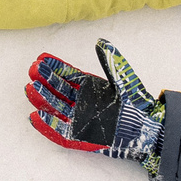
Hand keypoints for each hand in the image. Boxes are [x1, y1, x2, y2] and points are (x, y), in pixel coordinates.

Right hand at [26, 39, 166, 175]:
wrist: (149, 130)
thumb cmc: (137, 105)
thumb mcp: (124, 81)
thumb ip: (112, 63)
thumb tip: (101, 42)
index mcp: (90, 88)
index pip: (67, 75)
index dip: (54, 67)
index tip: (41, 58)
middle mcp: (82, 103)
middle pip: (58, 91)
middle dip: (44, 81)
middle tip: (33, 71)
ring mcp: (81, 121)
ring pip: (56, 109)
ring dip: (42, 100)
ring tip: (31, 90)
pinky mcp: (83, 138)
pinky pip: (62, 133)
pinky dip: (48, 126)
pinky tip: (35, 117)